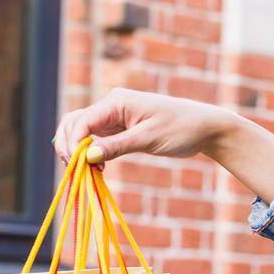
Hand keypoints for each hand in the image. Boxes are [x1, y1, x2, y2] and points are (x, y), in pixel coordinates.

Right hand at [52, 88, 243, 166]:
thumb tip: (86, 156)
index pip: (81, 122)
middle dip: (69, 146)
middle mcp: (111, 106)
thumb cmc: (181, 129)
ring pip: (82, 131)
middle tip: (77, 172)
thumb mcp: (148, 139)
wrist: (205, 128)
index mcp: (116, 101)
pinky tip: (98, 169)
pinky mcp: (121, 129)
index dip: (73, 144)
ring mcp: (114, 117)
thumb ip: (117, 147)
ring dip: (78, 151)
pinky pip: (96, 139)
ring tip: (88, 172)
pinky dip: (91, 153)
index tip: (77, 167)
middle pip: (74, 123)